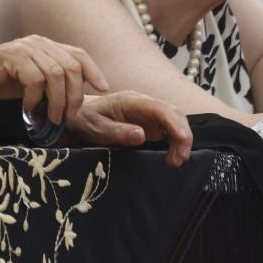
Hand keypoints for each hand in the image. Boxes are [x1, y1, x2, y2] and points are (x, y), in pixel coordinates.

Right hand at [0, 35, 108, 124]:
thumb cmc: (1, 80)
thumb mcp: (33, 80)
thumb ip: (52, 82)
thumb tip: (75, 99)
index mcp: (46, 46)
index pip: (78, 54)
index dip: (93, 70)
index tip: (103, 88)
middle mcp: (39, 43)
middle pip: (71, 66)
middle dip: (75, 94)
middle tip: (70, 115)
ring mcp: (26, 49)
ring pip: (56, 74)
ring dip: (58, 101)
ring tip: (54, 118)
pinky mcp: (13, 58)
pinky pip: (35, 81)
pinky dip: (35, 99)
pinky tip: (29, 110)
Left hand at [66, 91, 192, 165]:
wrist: (81, 116)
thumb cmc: (87, 119)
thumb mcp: (97, 128)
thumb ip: (118, 131)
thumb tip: (142, 135)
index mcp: (131, 101)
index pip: (160, 108)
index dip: (173, 122)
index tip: (182, 137)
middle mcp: (144, 104)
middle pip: (173, 114)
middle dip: (182, 134)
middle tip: (180, 158)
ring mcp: (149, 113)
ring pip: (174, 122)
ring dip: (180, 141)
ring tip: (175, 162)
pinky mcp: (150, 123)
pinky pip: (169, 130)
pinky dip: (175, 143)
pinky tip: (172, 157)